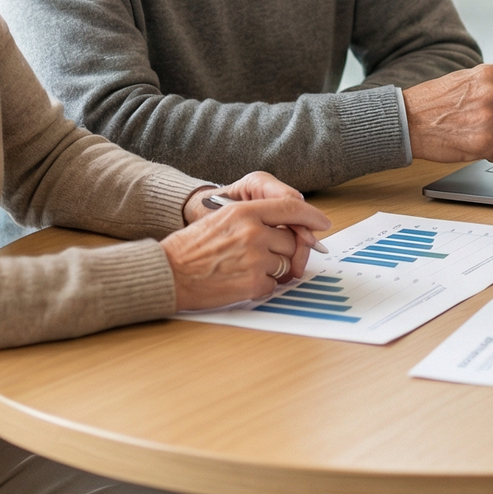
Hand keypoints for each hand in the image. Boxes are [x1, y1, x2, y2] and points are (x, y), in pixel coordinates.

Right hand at [162, 189, 331, 310]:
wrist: (169, 274)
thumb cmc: (191, 248)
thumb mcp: (222, 218)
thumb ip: (256, 219)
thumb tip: (290, 227)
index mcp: (245, 211)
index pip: (291, 207)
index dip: (312, 215)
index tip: (323, 223)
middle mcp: (253, 232)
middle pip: (292, 240)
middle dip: (284, 250)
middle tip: (263, 256)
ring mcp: (255, 259)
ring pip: (285, 264)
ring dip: (272, 269)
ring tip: (245, 268)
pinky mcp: (253, 284)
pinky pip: (274, 285)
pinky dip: (262, 286)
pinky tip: (239, 281)